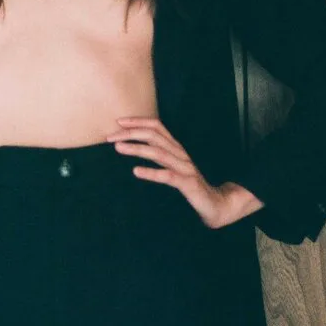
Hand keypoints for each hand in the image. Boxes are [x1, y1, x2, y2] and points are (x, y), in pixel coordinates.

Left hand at [106, 116, 233, 228]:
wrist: (215, 205)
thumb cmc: (189, 185)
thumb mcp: (172, 167)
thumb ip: (158, 156)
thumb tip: (131, 148)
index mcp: (176, 148)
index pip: (157, 127)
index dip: (138, 121)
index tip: (118, 121)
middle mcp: (180, 154)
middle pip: (154, 136)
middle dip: (131, 133)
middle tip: (111, 137)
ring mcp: (185, 168)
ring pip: (159, 153)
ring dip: (137, 148)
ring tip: (119, 148)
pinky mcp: (188, 184)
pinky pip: (168, 176)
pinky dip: (152, 173)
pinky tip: (136, 171)